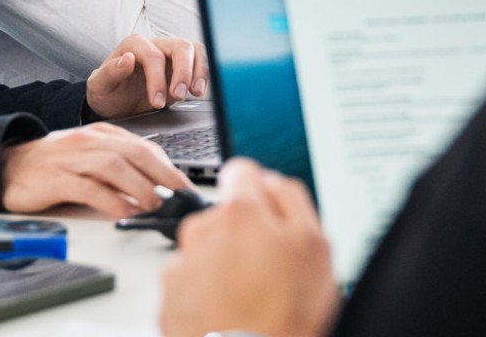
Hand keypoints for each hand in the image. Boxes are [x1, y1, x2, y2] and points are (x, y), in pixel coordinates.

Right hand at [0, 122, 188, 217]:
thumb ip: (117, 167)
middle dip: (163, 174)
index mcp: (99, 134)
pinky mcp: (55, 178)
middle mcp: (87, 141)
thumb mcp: (88, 158)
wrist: (4, 167)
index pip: (143, 145)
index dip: (168, 165)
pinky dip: (110, 200)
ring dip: (140, 187)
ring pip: (114, 166)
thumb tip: (153, 186)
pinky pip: (88, 188)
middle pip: (134, 152)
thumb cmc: (50, 167)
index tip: (184, 185)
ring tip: (155, 205)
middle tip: (180, 194)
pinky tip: (123, 211)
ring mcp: (70, 158)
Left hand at [86, 34, 207, 118]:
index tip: (156, 102)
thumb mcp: (100, 86)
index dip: (158, 79)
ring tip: (195, 93)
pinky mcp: (181, 67)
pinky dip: (203, 75)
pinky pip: (200, 62)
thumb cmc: (107, 92)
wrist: (115, 104)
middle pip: (180, 46)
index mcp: (134, 45)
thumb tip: (127, 59)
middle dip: (183, 72)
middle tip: (179, 96)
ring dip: (198, 71)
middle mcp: (155, 45)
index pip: (153, 56)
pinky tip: (198, 91)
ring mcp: (170, 55)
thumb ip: (111, 72)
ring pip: (194, 50)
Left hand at [160, 158, 338, 336]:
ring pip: (204, 250)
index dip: (259, 192)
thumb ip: (291, 198)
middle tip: (266, 269)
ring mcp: (181, 267)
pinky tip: (228, 312)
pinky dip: (204, 295)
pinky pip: (188, 285)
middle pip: (222, 216)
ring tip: (248, 298)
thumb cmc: (286, 314)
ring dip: (221, 265)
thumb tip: (271, 180)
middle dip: (241, 234)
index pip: (242, 171)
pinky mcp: (169, 300)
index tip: (267, 214)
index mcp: (240, 212)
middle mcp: (202, 231)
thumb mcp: (316, 245)